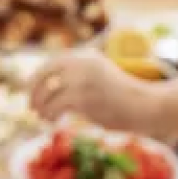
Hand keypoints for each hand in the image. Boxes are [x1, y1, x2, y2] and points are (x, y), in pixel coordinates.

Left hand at [28, 49, 158, 131]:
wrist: (148, 105)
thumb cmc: (124, 96)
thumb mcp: (99, 77)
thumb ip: (78, 77)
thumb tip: (48, 88)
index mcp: (85, 56)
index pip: (50, 64)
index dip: (36, 78)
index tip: (29, 91)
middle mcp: (81, 64)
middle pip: (44, 76)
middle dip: (34, 93)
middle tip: (32, 108)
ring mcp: (82, 79)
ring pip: (47, 93)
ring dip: (41, 107)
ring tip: (44, 117)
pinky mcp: (84, 97)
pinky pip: (55, 106)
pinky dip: (50, 115)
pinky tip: (54, 122)